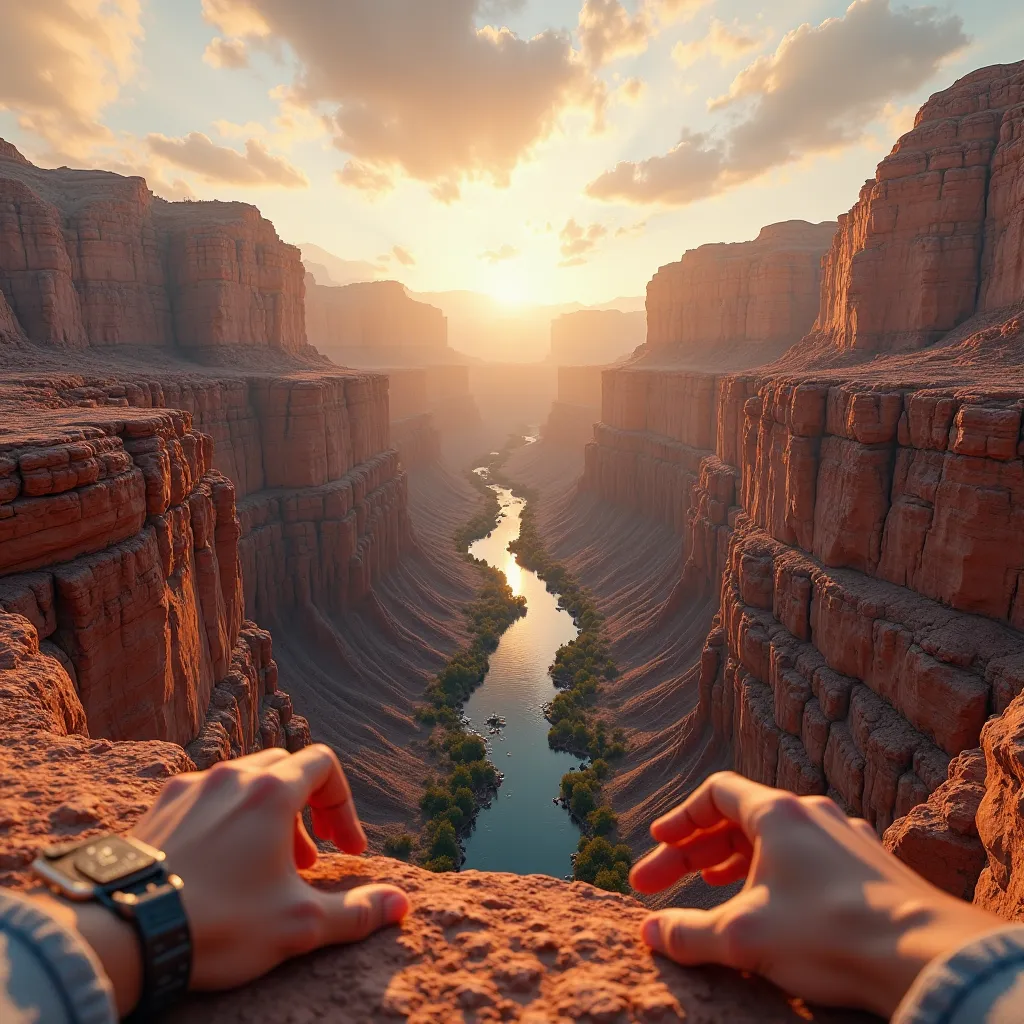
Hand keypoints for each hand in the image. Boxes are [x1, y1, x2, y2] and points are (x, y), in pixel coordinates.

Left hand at [53, 746, 407, 1014]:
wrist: (124, 932)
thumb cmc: (220, 924)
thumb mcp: (299, 925)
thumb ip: (356, 912)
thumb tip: (400, 905)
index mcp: (272, 791)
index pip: (324, 763)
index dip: (344, 805)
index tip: (346, 851)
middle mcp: (232, 776)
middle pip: (286, 767)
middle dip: (306, 809)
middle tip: (308, 860)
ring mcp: (190, 787)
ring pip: (244, 781)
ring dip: (267, 815)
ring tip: (265, 866)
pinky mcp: (158, 808)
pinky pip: (205, 797)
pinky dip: (225, 819)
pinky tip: (218, 863)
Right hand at [632, 772, 1003, 1017]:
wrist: (926, 954)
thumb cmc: (829, 934)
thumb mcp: (743, 936)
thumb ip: (688, 933)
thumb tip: (650, 932)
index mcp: (776, 812)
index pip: (714, 793)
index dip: (679, 819)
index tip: (657, 842)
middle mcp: (811, 813)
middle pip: (738, 818)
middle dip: (694, 852)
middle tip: (659, 883)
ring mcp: (846, 838)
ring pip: (776, 839)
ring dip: (735, 860)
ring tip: (711, 887)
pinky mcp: (871, 868)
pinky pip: (809, 858)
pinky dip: (777, 874)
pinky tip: (775, 904)